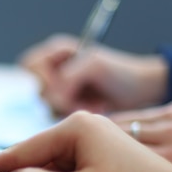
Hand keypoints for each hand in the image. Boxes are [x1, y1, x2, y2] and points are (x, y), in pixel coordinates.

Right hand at [19, 34, 167, 115]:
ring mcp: (58, 90)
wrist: (142, 90)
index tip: (62, 90)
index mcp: (55, 52)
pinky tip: (96, 108)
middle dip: (58, 98)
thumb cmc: (122, 72)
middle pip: (35, 90)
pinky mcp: (65, 108)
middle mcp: (52, 70)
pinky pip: (57, 118)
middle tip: (83, 100)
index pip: (29, 67)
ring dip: (70, 109)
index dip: (42, 81)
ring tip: (96, 104)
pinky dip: (76, 117)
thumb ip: (68, 77)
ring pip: (45, 107)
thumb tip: (50, 97)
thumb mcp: (94, 66)